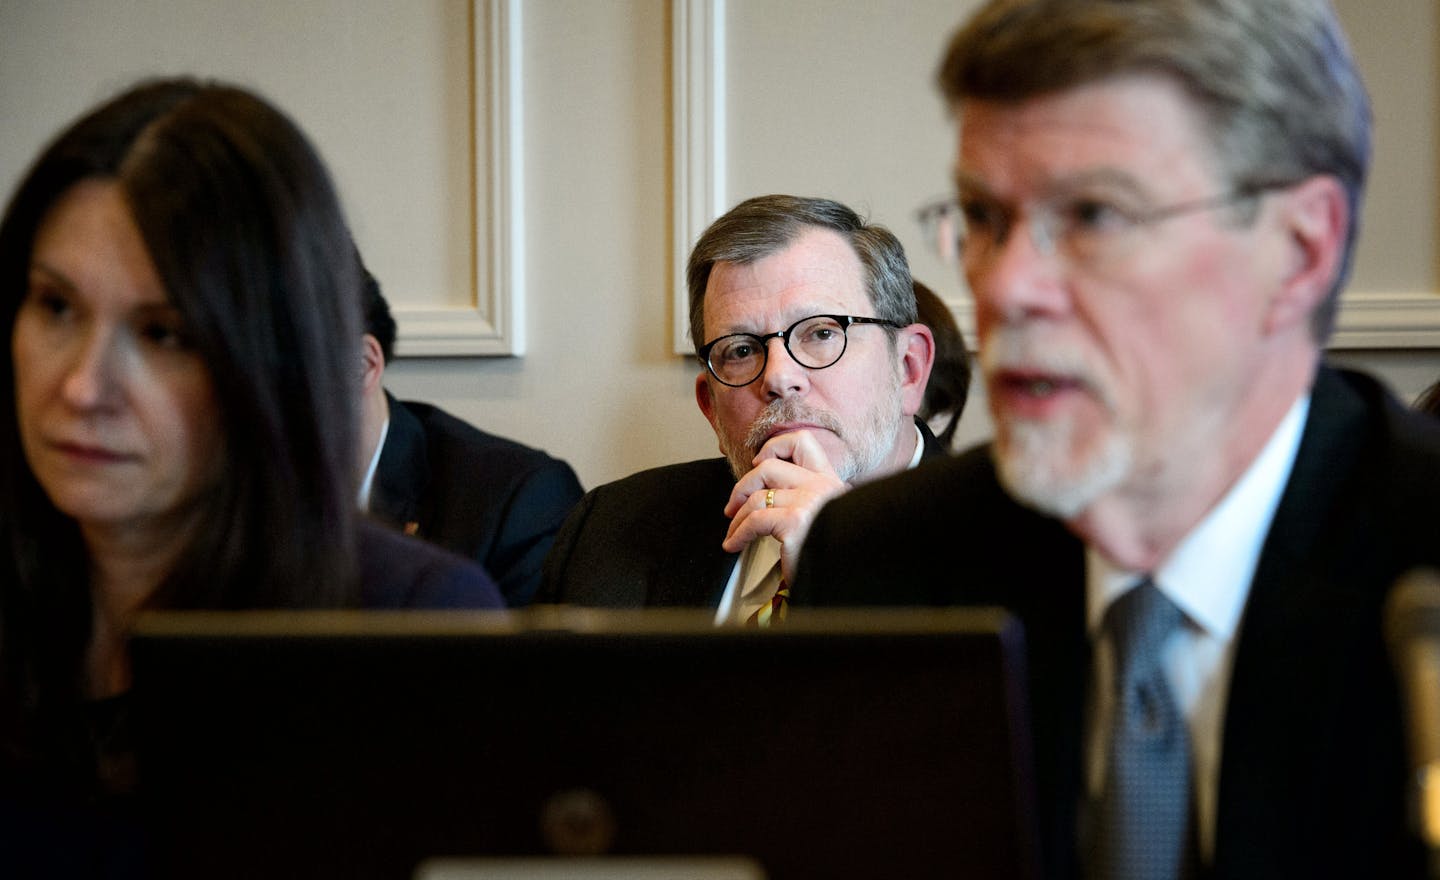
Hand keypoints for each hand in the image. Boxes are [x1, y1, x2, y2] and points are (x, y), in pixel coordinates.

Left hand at [722, 429, 848, 582]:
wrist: (844, 580)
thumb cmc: (830, 554)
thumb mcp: (825, 517)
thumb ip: (805, 499)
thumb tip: (766, 494)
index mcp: (829, 482)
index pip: (802, 442)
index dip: (774, 447)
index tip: (758, 463)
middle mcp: (822, 487)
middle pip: (768, 467)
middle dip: (742, 487)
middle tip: (734, 507)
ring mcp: (809, 503)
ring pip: (756, 497)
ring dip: (737, 518)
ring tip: (734, 533)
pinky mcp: (795, 523)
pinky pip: (753, 521)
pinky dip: (738, 534)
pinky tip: (735, 545)